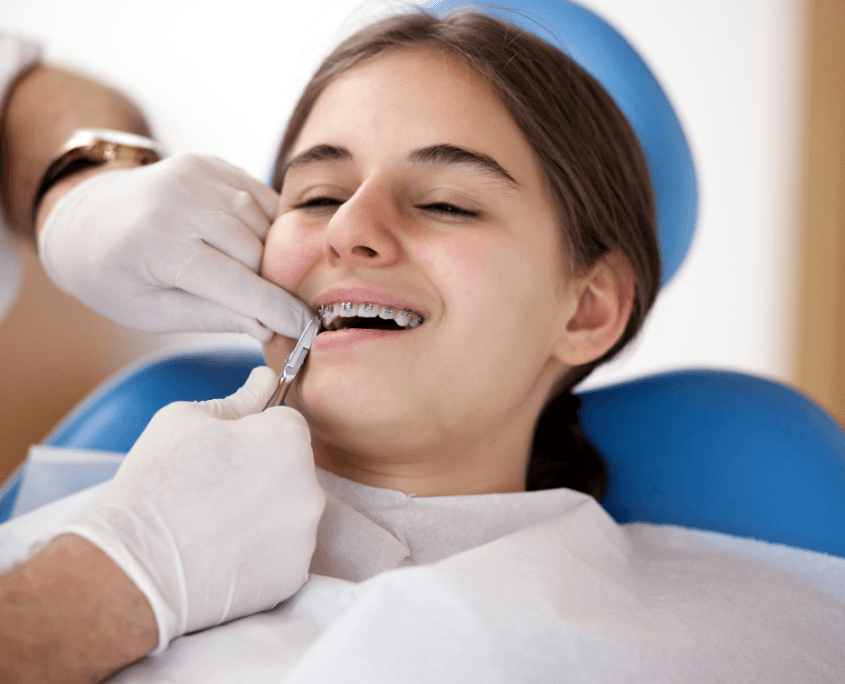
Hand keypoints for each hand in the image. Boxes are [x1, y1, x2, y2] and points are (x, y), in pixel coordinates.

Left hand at [36, 154, 311, 340]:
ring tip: (239, 272)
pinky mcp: (209, 164)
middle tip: (258, 306)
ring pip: (264, 226)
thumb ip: (212, 317)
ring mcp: (196, 176)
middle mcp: (179, 201)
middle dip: (264, 284)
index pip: (237, 283)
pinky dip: (263, 227)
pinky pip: (261, 200)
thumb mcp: (152, 312)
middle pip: (256, 253)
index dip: (277, 309)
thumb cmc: (116, 277)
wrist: (85, 220)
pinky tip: (241, 242)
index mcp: (156, 245)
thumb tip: (268, 327)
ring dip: (264, 255)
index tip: (306, 328)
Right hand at [61, 366, 325, 651]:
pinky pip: (284, 552)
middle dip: (265, 471)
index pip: (287, 422)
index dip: (255, 432)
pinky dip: (262, 551)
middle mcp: (310, 488)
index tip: (224, 452)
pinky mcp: (293, 576)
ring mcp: (304, 537)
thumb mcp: (187, 419)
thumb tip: (265, 379)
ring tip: (216, 524)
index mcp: (289, 441)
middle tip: (215, 489)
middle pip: (294, 468)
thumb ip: (240, 398)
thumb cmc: (156, 484)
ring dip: (265, 512)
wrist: (133, 571)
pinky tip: (224, 553)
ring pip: (290, 511)